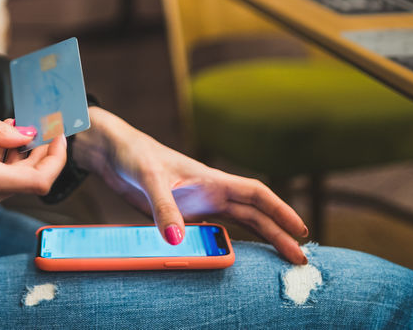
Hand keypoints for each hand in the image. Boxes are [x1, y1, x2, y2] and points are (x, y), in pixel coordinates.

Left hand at [77, 107, 309, 263]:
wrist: (111, 151)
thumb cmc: (133, 153)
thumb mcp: (149, 178)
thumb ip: (163, 207)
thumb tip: (178, 240)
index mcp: (210, 180)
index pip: (255, 194)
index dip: (280, 211)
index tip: (302, 230)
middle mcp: (208, 193)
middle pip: (254, 215)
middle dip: (278, 234)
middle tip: (301, 259)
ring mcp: (195, 204)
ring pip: (236, 225)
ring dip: (258, 242)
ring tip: (279, 261)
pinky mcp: (179, 214)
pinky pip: (209, 233)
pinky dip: (225, 245)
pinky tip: (233, 259)